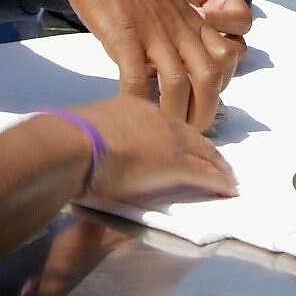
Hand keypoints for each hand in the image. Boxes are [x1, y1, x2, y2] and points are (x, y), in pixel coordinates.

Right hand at [65, 0, 243, 132]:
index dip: (220, 89)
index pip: (224, 58)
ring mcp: (154, 32)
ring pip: (177, 83)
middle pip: (207, 77)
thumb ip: (179, 33)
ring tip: (163, 134)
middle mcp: (180, 28)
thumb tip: (175, 72)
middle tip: (190, 135)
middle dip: (203, 112)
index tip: (205, 109)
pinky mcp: (125, 35)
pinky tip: (130, 114)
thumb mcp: (168, 5)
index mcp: (193, 21)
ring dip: (173, 114)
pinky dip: (137, 100)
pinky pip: (137, 76)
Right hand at [67, 96, 238, 202]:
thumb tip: (98, 146)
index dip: (184, 136)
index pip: (170, 123)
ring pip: (204, 153)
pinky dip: (218, 181)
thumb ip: (103, 134)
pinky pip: (204, 173)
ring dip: (218, 166)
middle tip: (220, 163)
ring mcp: (168, 139)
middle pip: (193, 135)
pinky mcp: (174, 162)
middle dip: (209, 151)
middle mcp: (157, 118)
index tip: (191, 147)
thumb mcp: (89, 127)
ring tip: (227, 177)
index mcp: (136, 107)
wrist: (71, 143)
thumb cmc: (68, 139)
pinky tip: (226, 188)